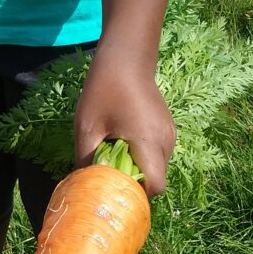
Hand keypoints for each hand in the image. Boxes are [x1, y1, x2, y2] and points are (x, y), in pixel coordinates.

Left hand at [74, 49, 175, 196]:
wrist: (126, 58)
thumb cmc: (104, 91)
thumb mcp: (87, 128)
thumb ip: (86, 160)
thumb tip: (82, 187)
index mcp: (149, 142)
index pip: (155, 187)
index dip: (135, 195)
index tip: (114, 192)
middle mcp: (166, 141)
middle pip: (156, 180)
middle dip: (133, 184)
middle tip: (108, 178)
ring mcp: (169, 134)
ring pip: (157, 167)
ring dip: (137, 170)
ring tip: (113, 158)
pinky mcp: (167, 128)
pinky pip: (157, 154)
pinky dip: (142, 157)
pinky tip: (121, 144)